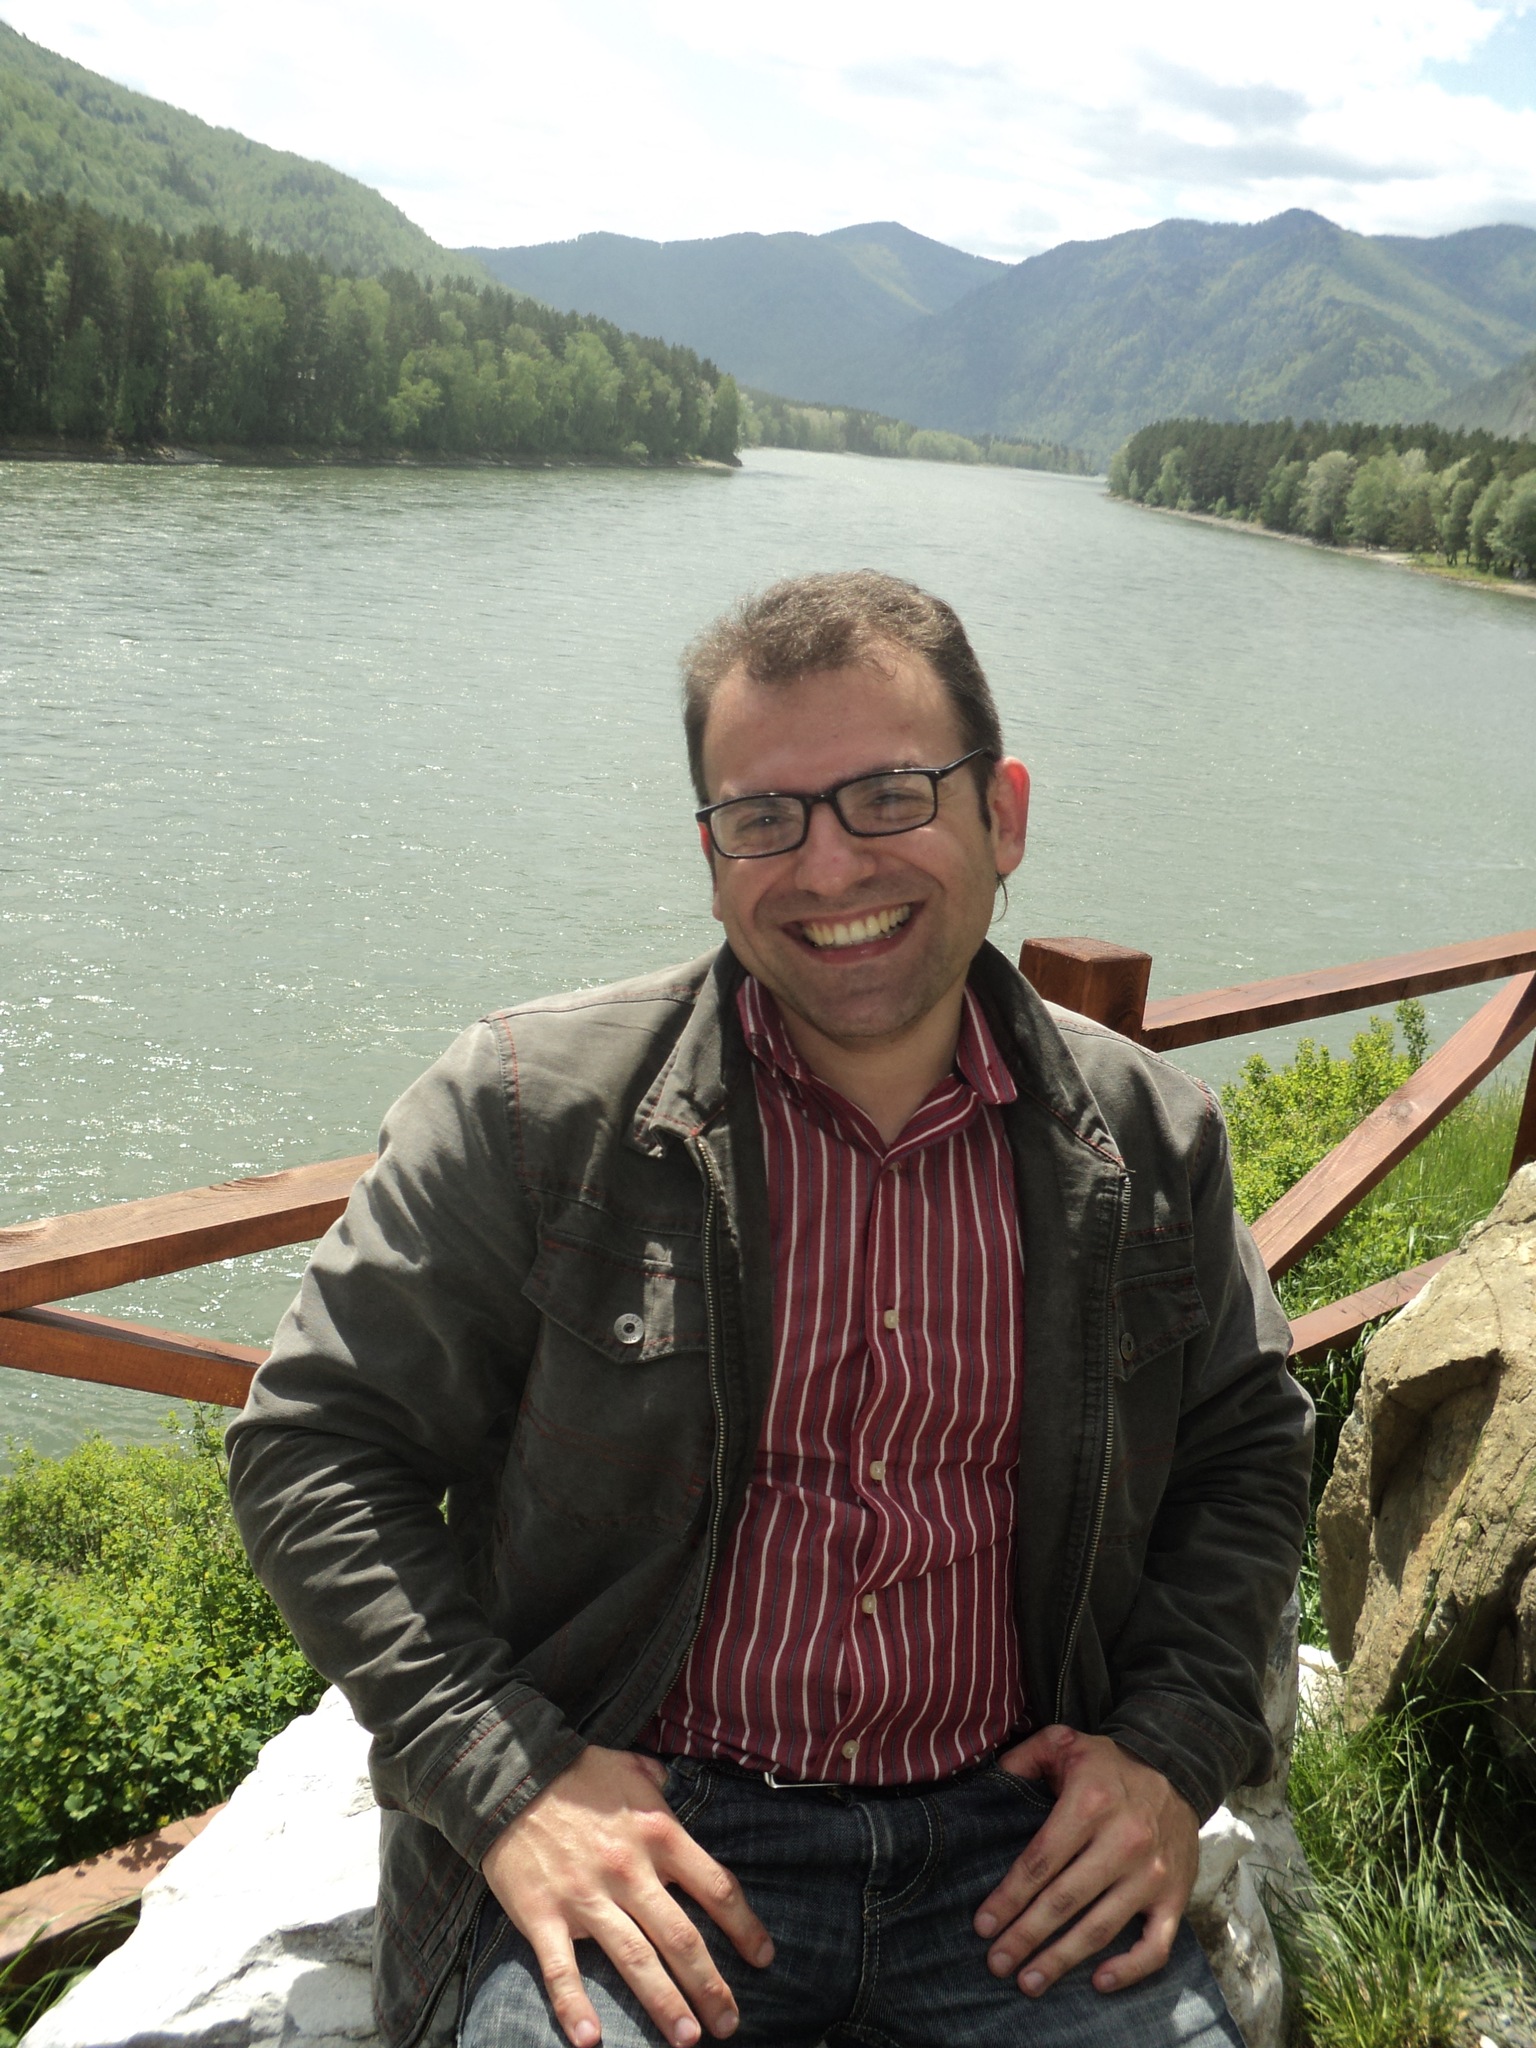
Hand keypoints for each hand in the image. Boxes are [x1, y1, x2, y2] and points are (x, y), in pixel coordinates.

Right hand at [481, 1746, 773, 2047]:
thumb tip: (672, 1787)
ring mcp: (586, 1896)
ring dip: (664, 2004)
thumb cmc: (576, 1773)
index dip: (744, 1926)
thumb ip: (659, 1783)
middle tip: (729, 2023)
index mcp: (658, 1834)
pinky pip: (562, 1970)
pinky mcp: (544, 1916)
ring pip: (635, 1960)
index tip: (762, 1958)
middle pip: (681, 1937)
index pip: (715, 1887)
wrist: (508, 1778)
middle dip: (710, 1985)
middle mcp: (630, 1870)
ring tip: (689, 2038)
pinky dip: (575, 2007)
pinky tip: (592, 2040)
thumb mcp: (630, 1766)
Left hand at [973, 1725, 1198, 1996]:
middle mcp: (1123, 1840)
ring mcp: (1152, 1873)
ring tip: (1029, 1982)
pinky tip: (1099, 1983)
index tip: (983, 1925)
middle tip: (997, 1963)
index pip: (1040, 1860)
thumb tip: (989, 1784)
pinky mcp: (1176, 1896)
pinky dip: (1129, 1969)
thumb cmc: (1109, 1766)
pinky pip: (1155, 1945)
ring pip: (1101, 1927)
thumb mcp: (1064, 1743)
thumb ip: (1023, 1758)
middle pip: (1064, 1900)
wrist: (1178, 1770)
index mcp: (1090, 1802)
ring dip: (1062, 1960)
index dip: (1009, 1897)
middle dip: (1026, 1936)